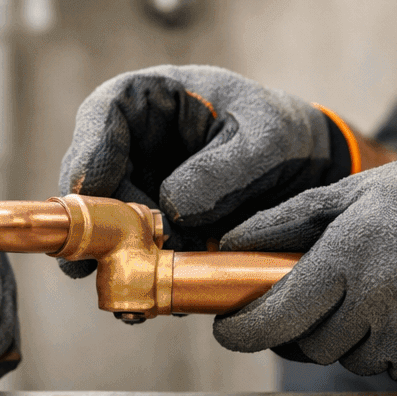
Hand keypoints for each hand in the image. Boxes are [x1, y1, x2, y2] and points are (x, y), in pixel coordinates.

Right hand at [58, 65, 357, 273]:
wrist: (306, 172)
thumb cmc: (280, 134)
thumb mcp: (267, 139)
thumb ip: (223, 169)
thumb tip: (174, 208)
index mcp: (152, 97)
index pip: (104, 113)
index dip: (90, 152)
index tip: (93, 190)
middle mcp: (132, 143)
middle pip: (93, 178)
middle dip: (101, 221)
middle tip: (114, 254)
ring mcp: (136, 187)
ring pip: (106, 223)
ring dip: (118, 257)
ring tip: (139, 287)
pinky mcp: (147, 229)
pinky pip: (132, 253)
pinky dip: (141, 276)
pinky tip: (157, 298)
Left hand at [213, 137, 396, 385]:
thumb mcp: (354, 193)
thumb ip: (286, 221)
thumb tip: (230, 245)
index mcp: (346, 259)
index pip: (274, 318)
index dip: (242, 331)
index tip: (228, 329)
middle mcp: (374, 304)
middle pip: (308, 346)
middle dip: (300, 328)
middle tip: (314, 298)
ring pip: (350, 359)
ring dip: (350, 336)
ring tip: (379, 290)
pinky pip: (393, 367)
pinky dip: (391, 347)